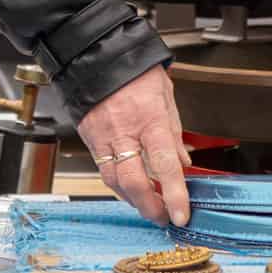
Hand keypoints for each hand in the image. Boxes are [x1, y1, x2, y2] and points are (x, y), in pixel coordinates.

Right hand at [74, 64, 189, 227]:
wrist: (97, 54)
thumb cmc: (135, 70)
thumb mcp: (165, 95)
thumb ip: (174, 132)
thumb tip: (182, 163)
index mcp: (150, 118)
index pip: (165, 165)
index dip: (175, 195)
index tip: (182, 215)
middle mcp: (124, 131)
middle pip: (134, 182)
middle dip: (150, 207)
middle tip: (163, 217)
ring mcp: (103, 137)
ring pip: (114, 181)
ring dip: (133, 199)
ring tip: (149, 205)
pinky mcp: (89, 138)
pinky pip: (103, 170)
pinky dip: (118, 184)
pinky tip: (129, 187)